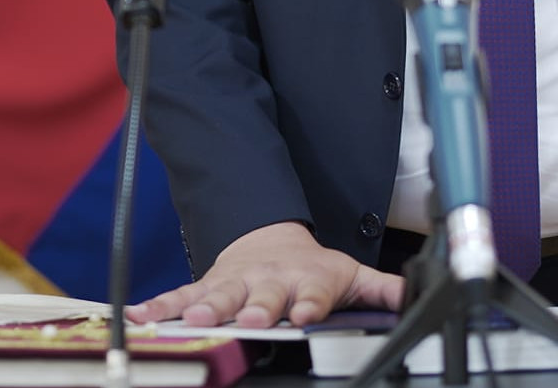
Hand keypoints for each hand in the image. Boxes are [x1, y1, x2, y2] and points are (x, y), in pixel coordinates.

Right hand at [123, 221, 403, 328]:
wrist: (266, 238)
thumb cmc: (308, 267)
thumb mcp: (349, 274)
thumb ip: (380, 289)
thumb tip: (416, 296)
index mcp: (304, 282)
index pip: (311, 295)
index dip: (309, 304)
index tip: (306, 314)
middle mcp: (266, 284)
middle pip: (260, 298)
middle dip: (254, 309)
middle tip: (248, 319)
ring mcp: (234, 285)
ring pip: (216, 297)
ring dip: (202, 308)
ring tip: (189, 319)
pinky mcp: (205, 287)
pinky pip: (179, 297)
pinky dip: (159, 307)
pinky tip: (141, 317)